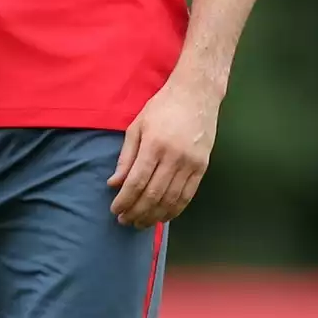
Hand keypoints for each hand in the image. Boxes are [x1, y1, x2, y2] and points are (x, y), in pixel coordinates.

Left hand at [108, 78, 219, 227]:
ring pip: (171, 199)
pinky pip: (188, 195)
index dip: (124, 201)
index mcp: (154, 144)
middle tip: (125, 221)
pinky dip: (175, 209)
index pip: (137, 182)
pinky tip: (164, 216)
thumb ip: (126, 157)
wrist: (197, 94)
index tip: (115, 210)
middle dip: (136, 212)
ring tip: (141, 223)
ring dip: (154, 216)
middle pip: (153, 195)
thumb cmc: (163, 107)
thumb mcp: (137, 126)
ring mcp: (191, 163)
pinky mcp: (203, 166)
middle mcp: (174, 156)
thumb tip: (114, 184)